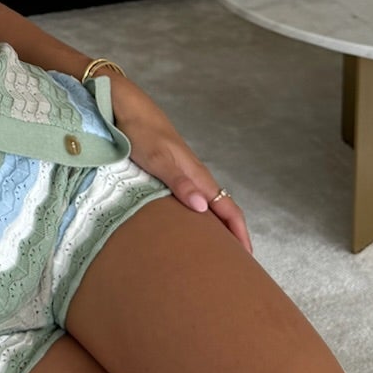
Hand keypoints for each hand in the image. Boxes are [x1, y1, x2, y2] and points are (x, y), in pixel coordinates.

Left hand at [96, 77, 252, 254]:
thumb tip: (203, 208)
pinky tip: (186, 227)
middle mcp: (194, 176)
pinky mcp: (169, 173)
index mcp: (197, 175)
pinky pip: (190, 199)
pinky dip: (196, 217)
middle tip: (233, 265)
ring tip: (213, 252)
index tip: (247, 259)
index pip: (228, 207)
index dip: (240, 232)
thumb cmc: (140, 132)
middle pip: (222, 209)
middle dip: (231, 236)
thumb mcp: (157, 158)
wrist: (125, 107)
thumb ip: (179, 181)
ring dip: (215, 227)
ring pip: (207, 205)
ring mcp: (182, 174)